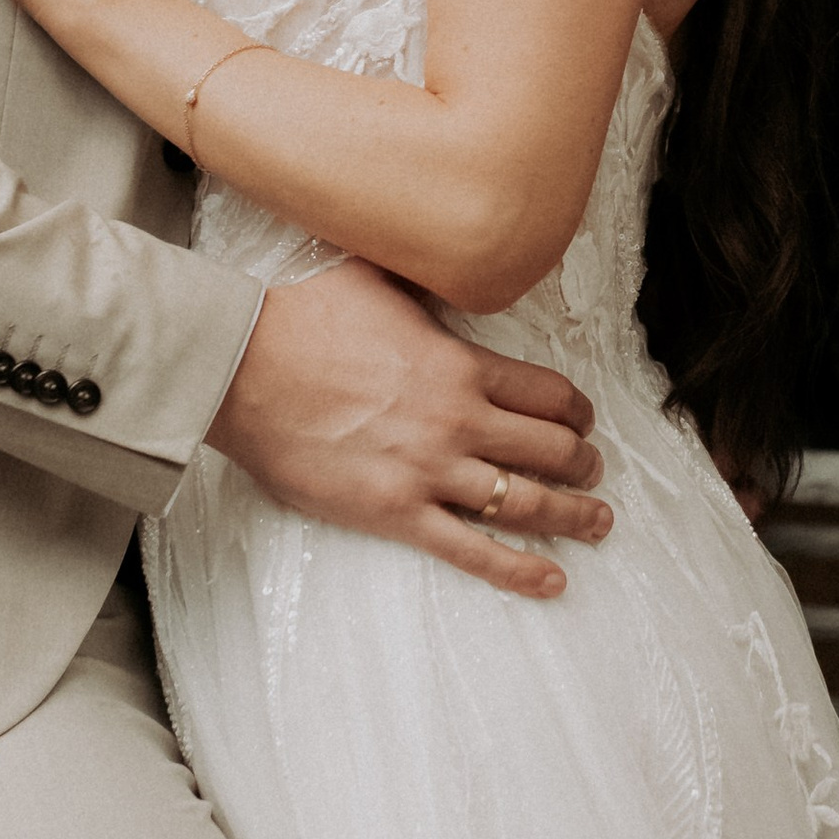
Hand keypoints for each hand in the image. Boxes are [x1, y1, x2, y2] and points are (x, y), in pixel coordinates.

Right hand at [210, 258, 610, 596]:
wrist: (241, 366)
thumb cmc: (300, 318)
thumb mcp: (380, 278)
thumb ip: (424, 285)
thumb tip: (440, 258)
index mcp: (461, 364)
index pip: (548, 393)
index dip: (575, 410)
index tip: (582, 419)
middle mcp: (459, 420)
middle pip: (551, 448)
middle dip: (583, 462)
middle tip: (592, 469)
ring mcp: (431, 470)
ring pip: (525, 501)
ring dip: (573, 515)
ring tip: (597, 523)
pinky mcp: (395, 511)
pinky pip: (472, 551)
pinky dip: (519, 570)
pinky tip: (552, 580)